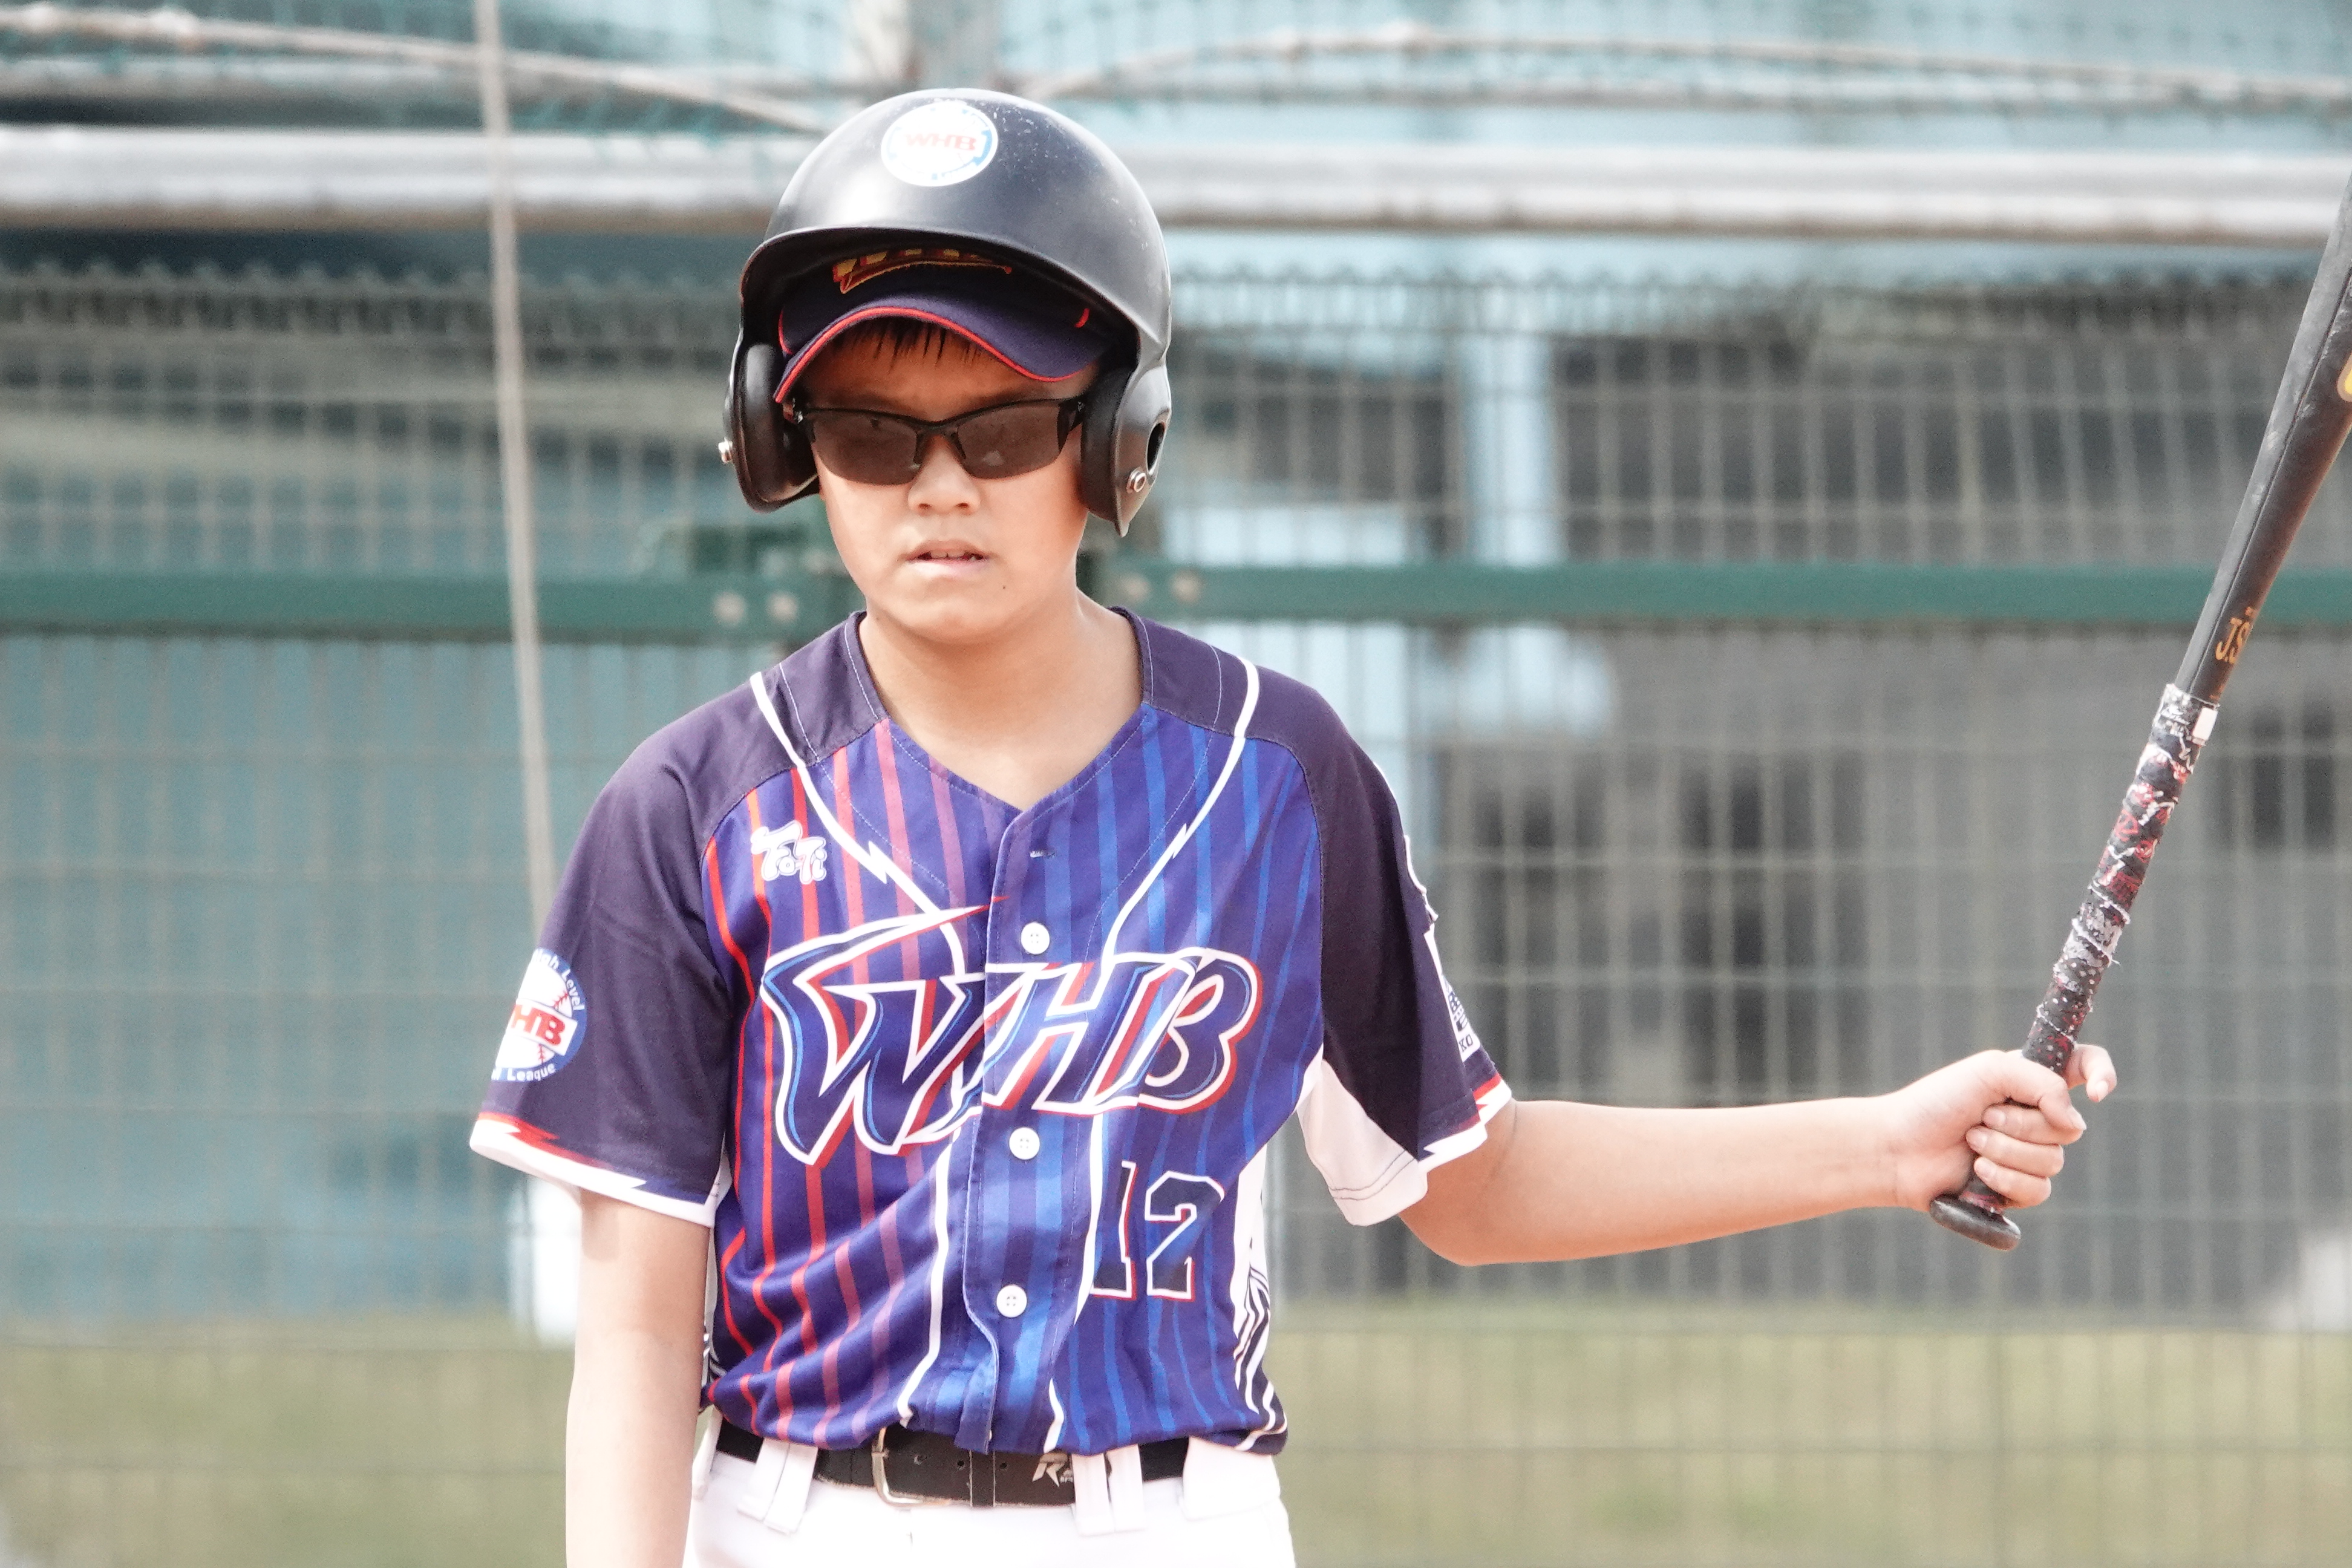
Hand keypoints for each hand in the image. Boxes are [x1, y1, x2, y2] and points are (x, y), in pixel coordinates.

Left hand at [1879, 1046, 2116, 1211]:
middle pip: (2069, 1127)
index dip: (2103, 1074)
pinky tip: (1976, 1170)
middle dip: (2021, 1125)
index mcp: (2031, 1080)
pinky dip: (2005, 1178)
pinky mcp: (2016, 1187)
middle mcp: (2035, 1116)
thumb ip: (2043, 1085)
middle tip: (1981, 1118)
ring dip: (2007, 1151)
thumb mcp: (1989, 1072)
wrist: (1899, 1147)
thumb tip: (2076, 1123)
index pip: (2086, 1065)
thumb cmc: (1936, 1103)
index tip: (2097, 1093)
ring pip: (2053, 1161)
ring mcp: (2028, 1154)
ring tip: (1972, 1142)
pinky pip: (2038, 1189)